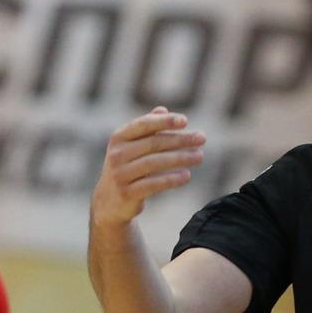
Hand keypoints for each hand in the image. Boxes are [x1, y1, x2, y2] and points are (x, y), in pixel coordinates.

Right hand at [92, 106, 205, 225]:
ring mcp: (120, 174)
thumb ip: (146, 129)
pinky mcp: (127, 193)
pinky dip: (172, 179)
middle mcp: (117, 154)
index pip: (144, 125)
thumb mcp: (131, 147)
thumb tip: (163, 110)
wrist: (110, 202)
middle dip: (180, 140)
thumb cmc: (127, 168)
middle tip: (202, 139)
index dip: (164, 122)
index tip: (185, 121)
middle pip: (154, 143)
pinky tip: (187, 175)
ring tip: (199, 156)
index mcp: (118, 138)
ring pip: (155, 162)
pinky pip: (153, 184)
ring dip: (181, 158)